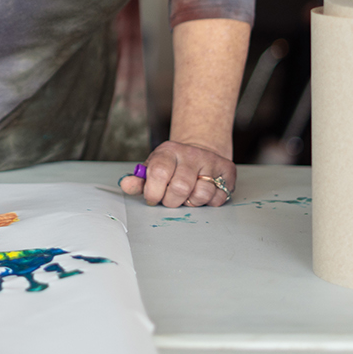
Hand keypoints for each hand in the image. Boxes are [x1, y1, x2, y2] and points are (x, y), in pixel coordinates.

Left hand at [118, 140, 235, 207]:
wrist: (198, 152)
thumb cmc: (171, 166)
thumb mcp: (151, 170)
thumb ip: (138, 180)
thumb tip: (125, 185)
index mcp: (168, 151)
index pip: (158, 172)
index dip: (153, 192)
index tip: (153, 198)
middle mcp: (190, 153)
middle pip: (180, 187)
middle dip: (172, 201)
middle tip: (171, 199)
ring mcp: (210, 161)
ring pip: (202, 193)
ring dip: (192, 202)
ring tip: (187, 195)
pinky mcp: (227, 171)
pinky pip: (218, 198)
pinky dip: (209, 202)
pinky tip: (202, 192)